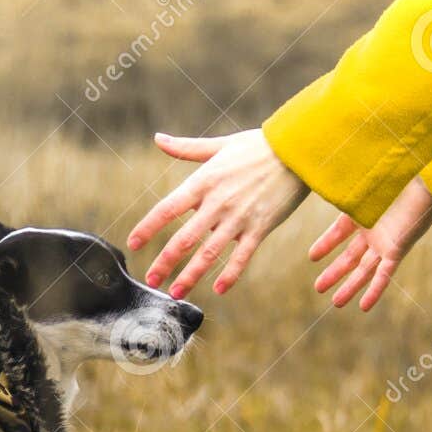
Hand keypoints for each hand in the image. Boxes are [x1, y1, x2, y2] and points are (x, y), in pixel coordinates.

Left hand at [128, 130, 310, 297]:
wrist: (298, 150)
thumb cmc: (258, 146)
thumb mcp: (220, 145)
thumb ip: (186, 148)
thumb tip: (158, 138)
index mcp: (204, 182)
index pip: (167, 208)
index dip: (148, 227)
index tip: (133, 243)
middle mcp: (218, 202)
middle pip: (184, 238)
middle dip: (165, 261)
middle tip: (150, 279)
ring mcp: (239, 217)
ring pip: (210, 253)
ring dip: (191, 275)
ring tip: (176, 293)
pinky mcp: (260, 227)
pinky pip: (242, 256)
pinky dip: (231, 274)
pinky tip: (219, 290)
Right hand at [308, 176, 431, 310]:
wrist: (425, 179)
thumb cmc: (395, 176)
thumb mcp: (360, 186)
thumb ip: (342, 191)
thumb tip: (319, 177)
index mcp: (363, 214)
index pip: (339, 232)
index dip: (326, 244)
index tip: (312, 256)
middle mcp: (374, 231)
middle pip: (351, 258)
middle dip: (335, 274)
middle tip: (318, 288)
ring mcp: (385, 242)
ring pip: (365, 270)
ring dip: (350, 287)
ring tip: (336, 303)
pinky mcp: (398, 249)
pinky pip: (384, 274)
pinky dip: (375, 290)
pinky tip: (364, 306)